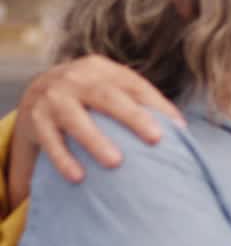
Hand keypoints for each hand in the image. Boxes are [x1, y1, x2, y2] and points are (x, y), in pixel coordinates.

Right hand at [8, 56, 182, 203]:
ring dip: (95, 141)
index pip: (135, 85)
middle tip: (156, 140)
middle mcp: (75, 78)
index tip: (178, 128)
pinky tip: (78, 177)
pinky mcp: (34, 119)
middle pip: (107, 96)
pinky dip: (63, 159)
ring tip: (115, 163)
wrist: (37, 92)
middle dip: (133, 117)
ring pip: (75, 119)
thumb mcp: (110, 88)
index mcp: (101, 68)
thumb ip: (139, 101)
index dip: (158, 105)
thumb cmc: (91, 98)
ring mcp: (52, 97)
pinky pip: (50, 141)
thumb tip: (181, 129)